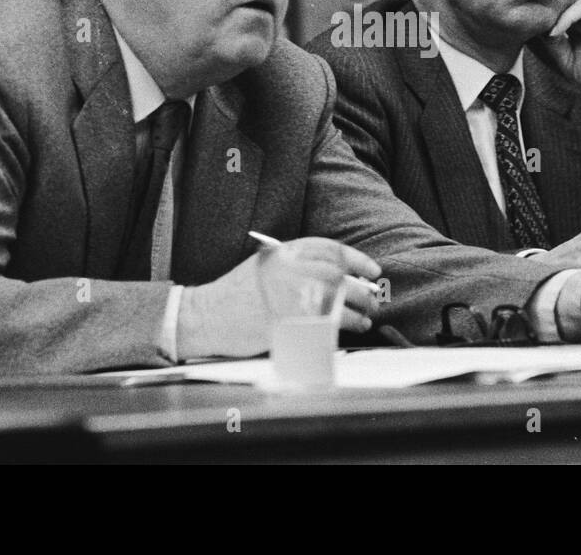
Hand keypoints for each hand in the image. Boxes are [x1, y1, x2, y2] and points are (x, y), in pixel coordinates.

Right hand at [177, 237, 382, 358]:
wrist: (206, 315)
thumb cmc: (238, 292)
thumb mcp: (267, 264)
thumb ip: (299, 265)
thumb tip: (340, 274)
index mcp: (286, 252)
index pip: (332, 251)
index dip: (358, 260)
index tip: (373, 271)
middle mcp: (289, 270)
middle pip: (340, 278)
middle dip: (362, 290)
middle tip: (372, 299)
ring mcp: (289, 297)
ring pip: (337, 303)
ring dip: (358, 312)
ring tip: (365, 319)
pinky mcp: (287, 323)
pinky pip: (325, 326)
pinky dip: (343, 329)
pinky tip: (350, 330)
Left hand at [540, 0, 580, 115]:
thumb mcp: (568, 61)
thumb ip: (554, 46)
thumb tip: (537, 31)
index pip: (560, 11)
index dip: (544, 16)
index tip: (527, 27)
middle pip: (564, 2)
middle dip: (546, 11)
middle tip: (530, 23)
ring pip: (571, 1)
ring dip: (554, 15)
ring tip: (543, 31)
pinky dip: (565, 18)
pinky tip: (555, 32)